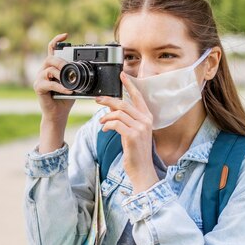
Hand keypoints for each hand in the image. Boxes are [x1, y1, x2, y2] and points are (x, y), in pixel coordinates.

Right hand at [33, 33, 74, 123]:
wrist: (58, 114)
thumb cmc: (65, 99)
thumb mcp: (73, 84)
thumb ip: (76, 75)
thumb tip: (87, 69)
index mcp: (51, 68)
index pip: (51, 49)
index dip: (57, 40)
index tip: (65, 36)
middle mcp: (43, 71)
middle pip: (50, 59)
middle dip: (61, 62)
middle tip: (69, 68)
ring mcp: (39, 79)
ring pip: (49, 70)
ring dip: (61, 76)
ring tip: (70, 83)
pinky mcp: (38, 88)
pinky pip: (49, 83)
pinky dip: (60, 87)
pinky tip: (68, 91)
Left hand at [96, 72, 158, 192]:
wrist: (142, 170)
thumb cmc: (136, 152)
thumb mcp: (130, 132)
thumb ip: (123, 119)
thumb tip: (111, 107)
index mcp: (147, 118)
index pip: (138, 96)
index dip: (130, 84)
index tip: (122, 74)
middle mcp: (146, 121)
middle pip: (124, 103)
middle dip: (108, 100)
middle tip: (98, 100)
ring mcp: (140, 128)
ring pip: (118, 113)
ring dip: (106, 116)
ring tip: (102, 122)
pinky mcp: (132, 136)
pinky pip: (115, 123)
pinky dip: (107, 125)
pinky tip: (104, 129)